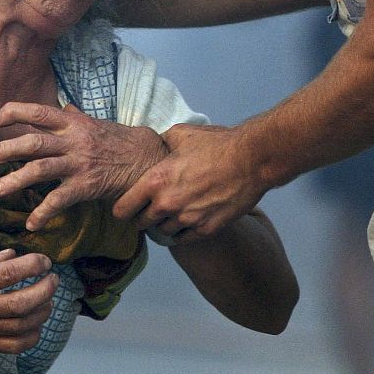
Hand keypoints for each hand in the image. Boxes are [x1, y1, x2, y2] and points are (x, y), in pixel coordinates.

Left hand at [0, 103, 167, 230]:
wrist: (147, 159)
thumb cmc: (119, 140)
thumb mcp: (95, 123)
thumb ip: (75, 117)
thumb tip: (61, 108)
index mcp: (72, 123)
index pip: (39, 112)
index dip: (15, 113)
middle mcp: (73, 141)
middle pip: (33, 142)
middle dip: (6, 150)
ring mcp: (79, 164)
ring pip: (41, 169)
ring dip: (16, 180)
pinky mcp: (86, 186)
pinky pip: (60, 200)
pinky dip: (43, 212)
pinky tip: (31, 223)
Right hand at [0, 250, 56, 352]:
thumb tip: (13, 254)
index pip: (8, 273)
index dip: (32, 265)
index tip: (44, 261)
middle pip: (22, 302)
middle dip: (45, 289)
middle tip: (53, 279)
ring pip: (23, 326)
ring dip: (43, 311)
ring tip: (47, 299)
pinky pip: (14, 346)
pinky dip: (32, 335)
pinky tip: (35, 323)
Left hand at [113, 123, 266, 239]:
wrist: (250, 160)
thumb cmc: (216, 144)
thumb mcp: (181, 134)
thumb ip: (161, 144)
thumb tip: (155, 147)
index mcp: (155, 181)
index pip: (122, 209)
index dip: (122, 207)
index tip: (127, 205)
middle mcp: (167, 204)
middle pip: (141, 224)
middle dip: (143, 216)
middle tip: (150, 208)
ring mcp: (187, 220)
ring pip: (162, 233)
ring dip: (163, 224)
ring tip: (171, 213)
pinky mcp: (205, 229)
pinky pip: (183, 239)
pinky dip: (182, 232)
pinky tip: (186, 221)